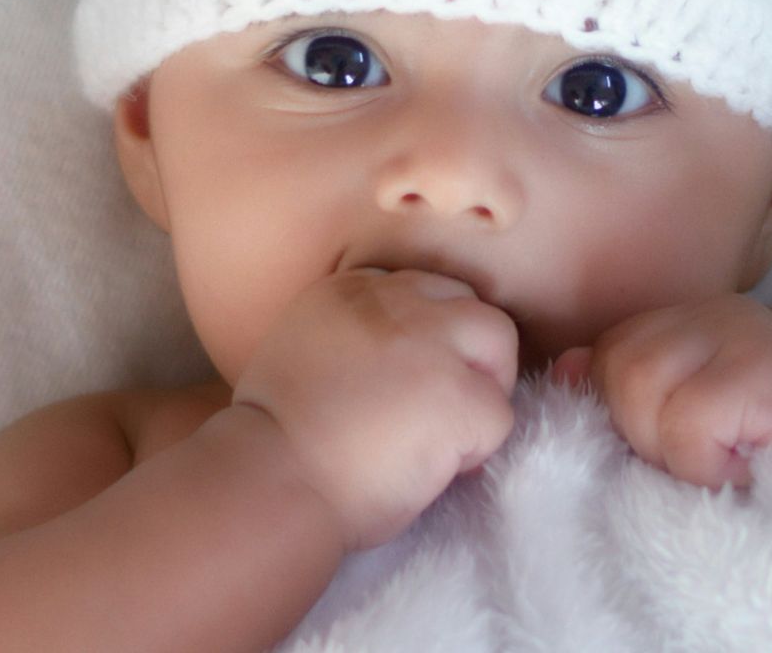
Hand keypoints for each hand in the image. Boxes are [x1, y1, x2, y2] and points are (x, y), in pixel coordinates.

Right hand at [231, 268, 518, 550]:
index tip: (410, 382)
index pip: (425, 290)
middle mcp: (396, 302)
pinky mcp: (460, 397)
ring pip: (500, 342)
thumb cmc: (275, 439)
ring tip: (448, 434)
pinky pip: (500, 415)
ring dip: (484, 390)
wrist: (271, 483)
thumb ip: (353, 333)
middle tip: (441, 409)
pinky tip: (438, 468)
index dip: (431, 338)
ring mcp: (432, 345)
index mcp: (352, 289)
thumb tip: (406, 358)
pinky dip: (479, 447)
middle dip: (470, 356)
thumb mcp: (301, 348)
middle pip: (471, 306)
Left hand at [551, 295, 771, 489]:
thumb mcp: (672, 431)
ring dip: (676, 453)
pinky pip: (686, 422)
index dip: (623, 415)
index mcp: (685, 320)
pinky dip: (706, 464)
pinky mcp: (765, 366)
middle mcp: (714, 309)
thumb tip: (561, 369)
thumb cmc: (755, 470)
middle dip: (644, 433)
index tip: (679, 447)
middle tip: (707, 459)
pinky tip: (748, 468)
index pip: (602, 354)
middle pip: (615, 367)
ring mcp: (743, 329)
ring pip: (640, 390)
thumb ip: (617, 395)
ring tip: (727, 462)